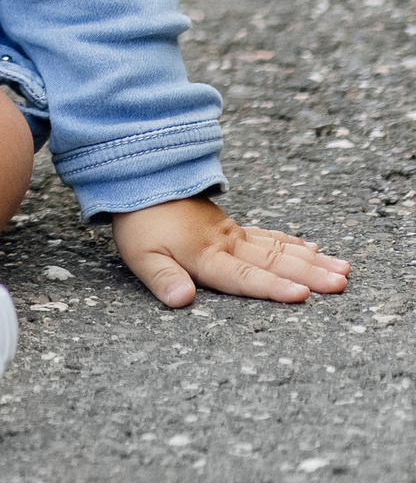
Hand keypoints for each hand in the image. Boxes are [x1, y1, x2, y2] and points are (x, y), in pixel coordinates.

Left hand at [111, 196, 349, 306]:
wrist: (141, 182)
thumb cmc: (141, 224)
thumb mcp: (141, 255)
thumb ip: (163, 278)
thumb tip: (181, 300)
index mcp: (207, 256)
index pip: (244, 276)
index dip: (272, 287)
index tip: (302, 294)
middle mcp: (227, 245)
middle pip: (273, 262)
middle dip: (310, 275)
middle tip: (342, 284)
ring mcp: (233, 234)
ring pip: (278, 249)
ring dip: (311, 261)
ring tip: (342, 271)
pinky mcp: (233, 228)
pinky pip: (269, 236)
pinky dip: (292, 243)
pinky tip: (311, 249)